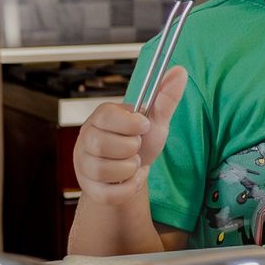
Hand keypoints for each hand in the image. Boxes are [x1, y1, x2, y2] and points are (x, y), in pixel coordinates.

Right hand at [73, 67, 187, 205]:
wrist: (133, 173)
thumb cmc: (140, 142)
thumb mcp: (155, 119)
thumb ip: (166, 97)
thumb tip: (180, 71)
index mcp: (101, 117)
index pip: (107, 115)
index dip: (130, 123)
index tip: (144, 125)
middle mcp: (87, 139)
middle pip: (105, 145)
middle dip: (132, 149)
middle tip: (135, 147)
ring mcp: (85, 165)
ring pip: (107, 170)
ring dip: (131, 169)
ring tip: (132, 163)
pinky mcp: (90, 188)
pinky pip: (110, 193)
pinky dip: (129, 188)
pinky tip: (131, 179)